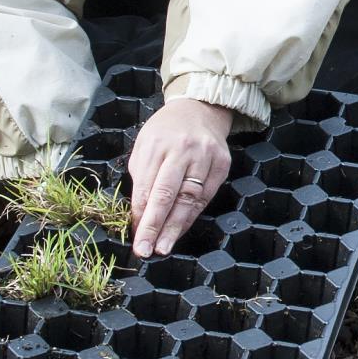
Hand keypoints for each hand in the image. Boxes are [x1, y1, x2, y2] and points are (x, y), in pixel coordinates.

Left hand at [129, 98, 233, 257]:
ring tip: (163, 247)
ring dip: (175, 227)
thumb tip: (140, 215)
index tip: (136, 236)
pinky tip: (180, 230)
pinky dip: (192, 216)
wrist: (200, 108)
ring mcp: (205, 157)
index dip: (141, 215)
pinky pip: (205, 196)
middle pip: (168, 194)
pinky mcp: (222, 164)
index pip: (147, 186)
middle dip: (156, 226)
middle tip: (147, 250)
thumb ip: (142, 177)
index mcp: (157, 143)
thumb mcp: (145, 146)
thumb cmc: (166, 131)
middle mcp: (183, 150)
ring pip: (190, 199)